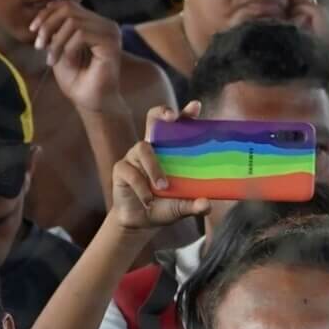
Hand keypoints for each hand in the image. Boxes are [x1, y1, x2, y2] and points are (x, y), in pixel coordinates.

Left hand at [31, 1, 125, 113]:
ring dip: (56, 41)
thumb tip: (47, 5)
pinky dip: (67, 48)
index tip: (33, 32)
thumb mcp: (59, 46)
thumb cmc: (76, 77)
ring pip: (73, 21)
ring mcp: (111, 34)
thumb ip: (57, 26)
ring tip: (52, 59)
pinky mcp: (111, 45)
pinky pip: (81, 35)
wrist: (89, 100)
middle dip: (48, 26)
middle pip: (68, 9)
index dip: (46, 14)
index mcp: (96, 23)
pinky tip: (67, 62)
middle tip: (39, 46)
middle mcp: (107, 25)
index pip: (67, 4)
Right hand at [109, 104, 212, 232]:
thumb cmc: (166, 207)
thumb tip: (207, 204)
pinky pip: (131, 172)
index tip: (195, 106)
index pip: (178, 128)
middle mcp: (153, 148)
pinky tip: (148, 199)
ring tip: (163, 187)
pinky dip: (141, 187)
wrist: (142, 222)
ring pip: (144, 148)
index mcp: (171, 152)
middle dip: (162, 113)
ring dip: (154, 167)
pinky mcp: (121, 168)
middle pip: (153, 120)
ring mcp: (135, 156)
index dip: (186, 115)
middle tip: (171, 116)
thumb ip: (196, 205)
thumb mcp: (184, 206)